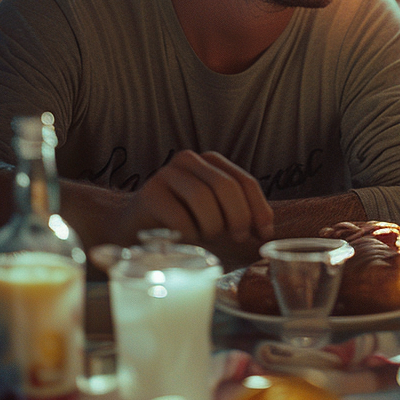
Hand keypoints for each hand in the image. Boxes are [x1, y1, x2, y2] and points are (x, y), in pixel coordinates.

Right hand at [118, 150, 273, 252]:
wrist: (132, 228)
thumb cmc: (182, 223)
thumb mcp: (216, 217)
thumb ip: (241, 220)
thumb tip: (267, 237)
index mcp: (211, 162)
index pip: (245, 182)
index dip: (259, 209)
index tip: (264, 234)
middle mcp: (189, 160)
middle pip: (226, 187)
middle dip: (238, 217)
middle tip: (237, 238)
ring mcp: (166, 174)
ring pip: (203, 199)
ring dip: (211, 226)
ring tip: (206, 236)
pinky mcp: (149, 194)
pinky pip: (180, 217)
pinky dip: (189, 234)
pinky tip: (185, 239)